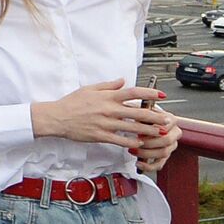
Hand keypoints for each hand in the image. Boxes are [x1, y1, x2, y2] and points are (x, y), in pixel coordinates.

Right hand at [29, 80, 166, 148]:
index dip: (149, 94)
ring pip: (132, 128)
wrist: (56, 118)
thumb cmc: (71, 103)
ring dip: (148, 131)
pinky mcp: (99, 136)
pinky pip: (119, 140)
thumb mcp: (89, 89)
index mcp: (108, 97)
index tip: (160, 96)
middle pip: (138, 112)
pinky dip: (130, 142)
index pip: (133, 93)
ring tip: (159, 133)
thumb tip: (122, 81)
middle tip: (167, 119)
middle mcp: (109, 110)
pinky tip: (139, 143)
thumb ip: (108, 85)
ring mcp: (105, 124)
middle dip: (155, 116)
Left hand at [134, 109, 179, 173]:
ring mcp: (171, 146)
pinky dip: (148, 166)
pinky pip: (159, 165)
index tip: (140, 131)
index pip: (166, 126)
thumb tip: (136, 111)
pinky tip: (138, 164)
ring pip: (163, 153)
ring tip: (133, 151)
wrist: (142, 126)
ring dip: (146, 153)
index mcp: (170, 120)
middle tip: (136, 142)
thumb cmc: (142, 118)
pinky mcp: (164, 157)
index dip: (153, 131)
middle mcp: (174, 133)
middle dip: (149, 143)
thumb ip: (142, 111)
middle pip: (166, 140)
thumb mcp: (142, 112)